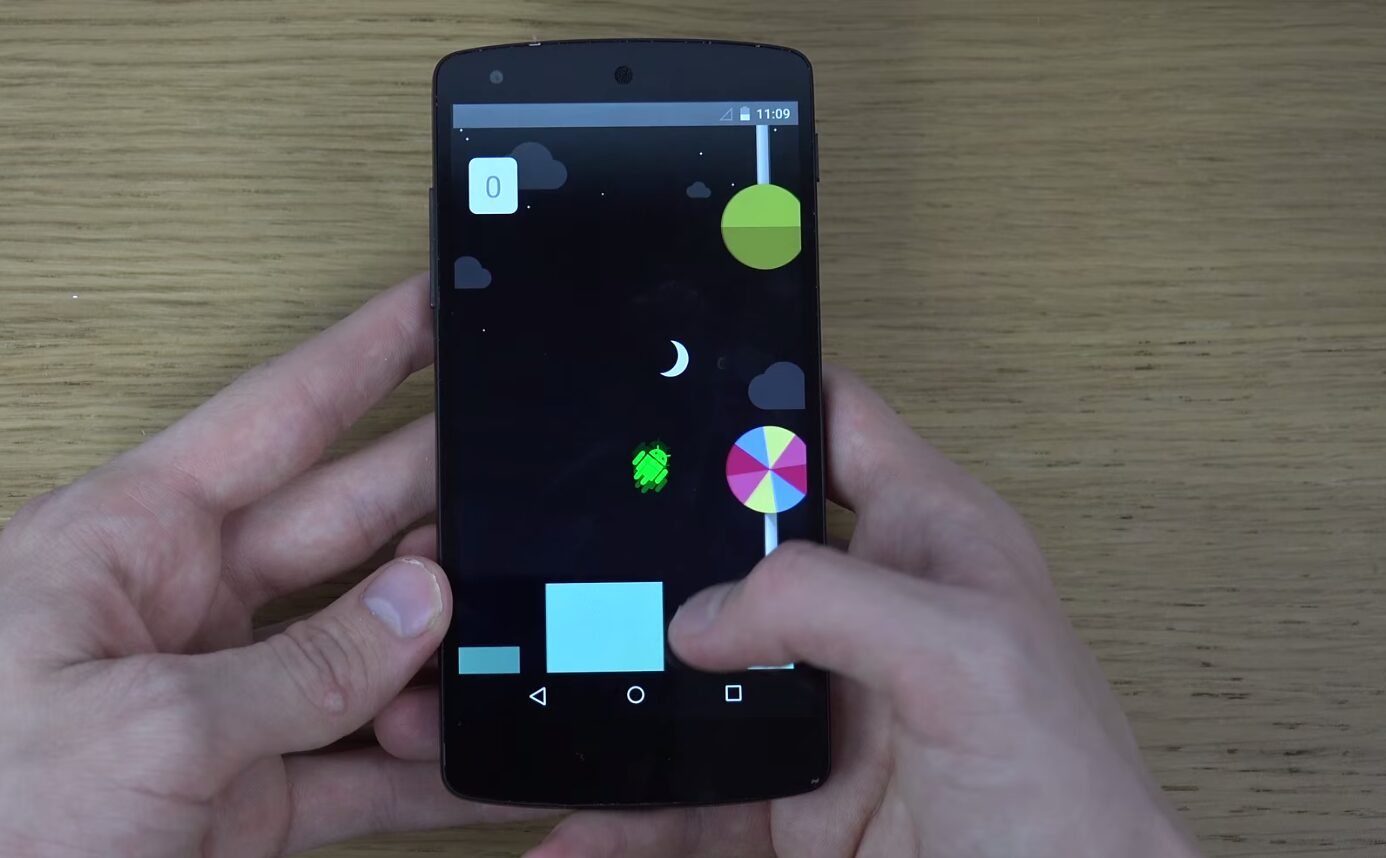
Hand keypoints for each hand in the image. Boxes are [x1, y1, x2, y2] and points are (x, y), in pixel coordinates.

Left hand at [0, 275, 537, 856]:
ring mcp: (221, 702)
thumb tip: (419, 608)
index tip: (437, 305)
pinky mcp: (244, 794)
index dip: (366, 353)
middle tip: (528, 478)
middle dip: (440, 504)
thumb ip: (302, 667)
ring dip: (442, 659)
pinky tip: (490, 758)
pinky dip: (430, 771)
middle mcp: (184, 608)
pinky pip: (362, 769)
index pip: (278, 416)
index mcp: (132, 543)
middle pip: (348, 526)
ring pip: (369, 651)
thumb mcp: (145, 728)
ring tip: (514, 655)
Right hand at [505, 367, 1202, 857]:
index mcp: (924, 537)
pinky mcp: (790, 798)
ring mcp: (819, 708)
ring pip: (689, 678)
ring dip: (617, 695)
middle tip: (564, 556)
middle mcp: (865, 612)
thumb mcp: (966, 661)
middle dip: (649, 551)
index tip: (657, 394)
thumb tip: (707, 612)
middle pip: (730, 546)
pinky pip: (684, 796)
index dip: (754, 396)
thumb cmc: (1070, 804)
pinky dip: (627, 817)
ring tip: (540, 701)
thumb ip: (833, 602)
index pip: (830, 424)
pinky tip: (576, 831)